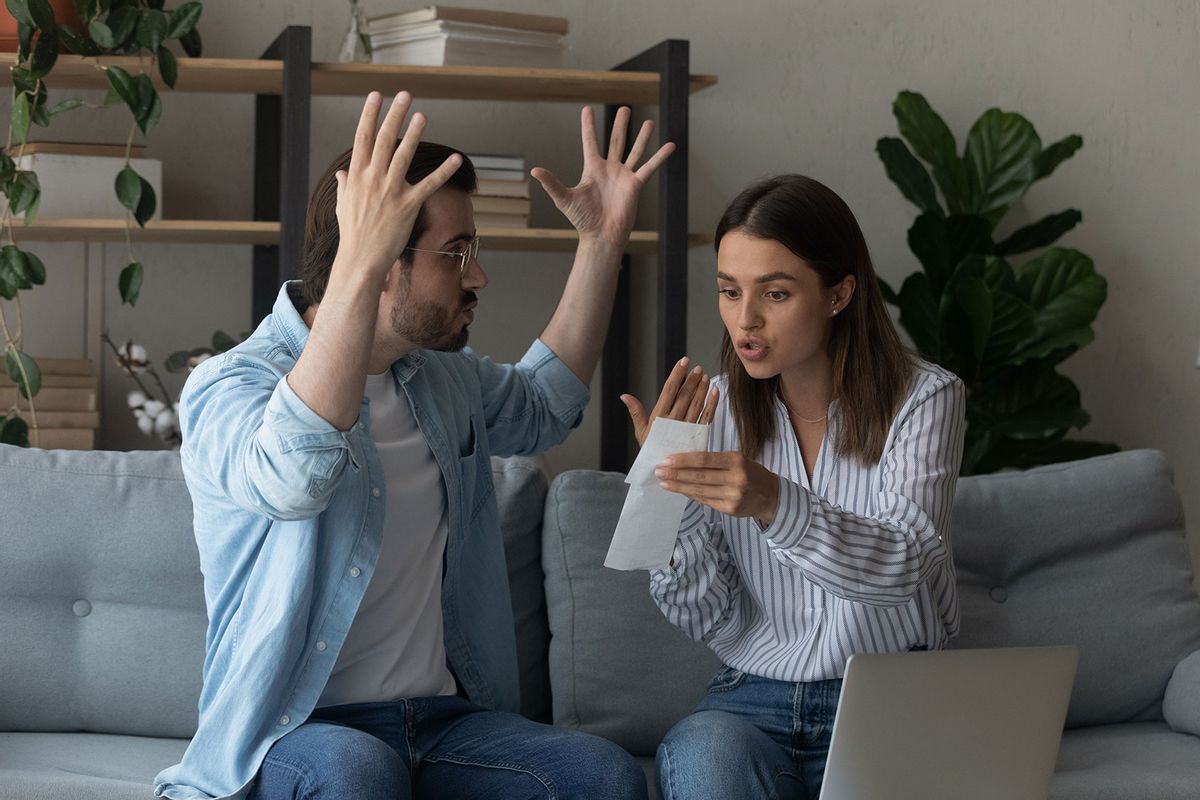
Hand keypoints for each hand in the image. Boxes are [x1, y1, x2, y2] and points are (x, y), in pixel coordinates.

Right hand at [333, 92, 463, 279]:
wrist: (361, 259)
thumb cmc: (353, 234)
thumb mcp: (343, 206)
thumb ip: (345, 186)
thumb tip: (343, 174)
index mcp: (357, 175)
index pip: (363, 137)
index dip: (370, 115)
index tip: (376, 96)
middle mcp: (373, 179)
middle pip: (384, 140)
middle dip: (394, 115)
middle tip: (404, 94)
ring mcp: (390, 192)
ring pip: (403, 156)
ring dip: (414, 134)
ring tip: (423, 115)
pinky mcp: (408, 206)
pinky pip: (429, 184)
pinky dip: (443, 171)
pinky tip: (456, 158)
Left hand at [530, 106, 674, 245]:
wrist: (601, 235)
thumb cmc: (582, 220)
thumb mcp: (564, 198)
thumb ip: (551, 183)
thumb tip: (534, 170)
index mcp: (592, 169)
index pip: (590, 141)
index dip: (588, 126)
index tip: (587, 109)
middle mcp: (609, 169)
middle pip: (615, 141)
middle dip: (620, 125)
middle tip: (625, 108)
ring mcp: (623, 176)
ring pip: (634, 151)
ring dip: (641, 137)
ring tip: (648, 121)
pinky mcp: (635, 185)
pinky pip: (649, 167)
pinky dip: (660, 157)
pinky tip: (671, 145)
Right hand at [621, 356, 718, 447]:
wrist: (664, 472)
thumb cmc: (651, 450)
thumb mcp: (640, 432)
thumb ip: (635, 411)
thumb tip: (624, 395)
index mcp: (659, 418)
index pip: (669, 391)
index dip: (676, 375)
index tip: (683, 362)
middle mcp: (674, 421)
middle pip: (684, 396)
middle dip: (691, 380)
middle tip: (697, 368)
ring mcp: (687, 428)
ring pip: (696, 405)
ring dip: (701, 389)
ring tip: (705, 376)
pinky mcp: (698, 436)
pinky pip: (707, 417)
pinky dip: (712, 404)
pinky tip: (715, 392)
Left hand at [654, 451, 780, 525]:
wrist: (770, 495)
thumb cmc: (749, 472)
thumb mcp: (736, 459)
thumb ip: (714, 461)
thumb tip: (683, 462)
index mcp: (736, 460)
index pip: (705, 459)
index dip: (684, 460)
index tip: (666, 460)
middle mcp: (736, 478)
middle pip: (699, 476)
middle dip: (676, 474)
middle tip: (658, 472)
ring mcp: (733, 495)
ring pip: (700, 490)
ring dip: (679, 487)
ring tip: (664, 483)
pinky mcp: (730, 509)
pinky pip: (705, 501)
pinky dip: (691, 495)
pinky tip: (680, 491)